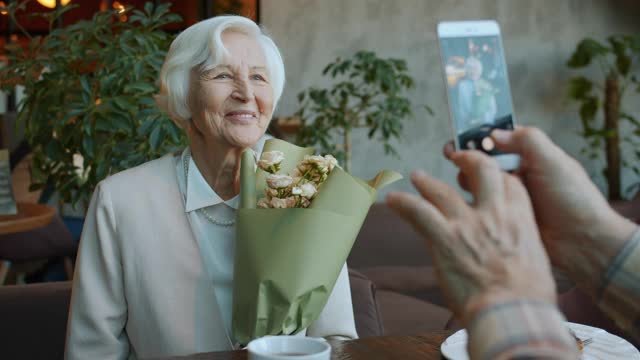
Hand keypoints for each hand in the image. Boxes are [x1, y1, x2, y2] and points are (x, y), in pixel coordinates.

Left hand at [386, 150, 555, 324]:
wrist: (512, 314)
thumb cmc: (527, 298)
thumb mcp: (537, 262)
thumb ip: (521, 247)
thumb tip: (515, 255)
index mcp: (520, 219)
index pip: (510, 184)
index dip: (498, 176)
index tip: (490, 177)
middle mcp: (493, 214)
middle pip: (480, 171)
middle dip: (468, 160)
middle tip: (458, 158)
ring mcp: (466, 224)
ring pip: (442, 191)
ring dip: (427, 182)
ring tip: (418, 176)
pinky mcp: (444, 239)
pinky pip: (417, 212)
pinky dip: (402, 203)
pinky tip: (391, 199)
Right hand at [445, 127, 636, 289]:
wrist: (583, 241)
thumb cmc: (573, 198)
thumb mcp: (552, 161)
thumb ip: (526, 140)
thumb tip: (494, 133)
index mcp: (532, 156)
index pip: (501, 139)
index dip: (480, 136)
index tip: (461, 137)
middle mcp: (520, 174)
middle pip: (486, 160)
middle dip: (468, 156)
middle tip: (452, 156)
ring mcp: (511, 197)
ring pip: (480, 182)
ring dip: (468, 178)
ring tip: (462, 180)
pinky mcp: (506, 218)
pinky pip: (483, 205)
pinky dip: (472, 201)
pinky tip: (466, 201)